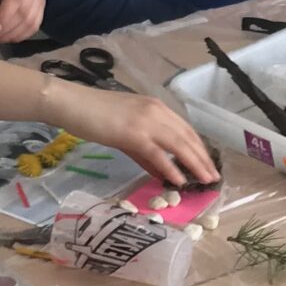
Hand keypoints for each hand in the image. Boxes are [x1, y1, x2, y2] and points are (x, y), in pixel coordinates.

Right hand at [43, 81, 217, 186]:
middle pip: (188, 137)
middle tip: (214, 177)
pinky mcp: (133, 134)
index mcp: (157, 108)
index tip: (208, 164)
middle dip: (203, 159)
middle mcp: (156, 112)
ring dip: (195, 164)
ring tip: (205, 181)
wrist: (72, 104)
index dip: (199, 148)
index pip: (186, 129)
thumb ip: (145, 151)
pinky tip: (179, 181)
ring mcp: (146, 122)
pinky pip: (158, 154)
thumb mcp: (126, 131)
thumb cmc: (95, 116)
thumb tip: (163, 172)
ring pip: (179, 145)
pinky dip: (171, 168)